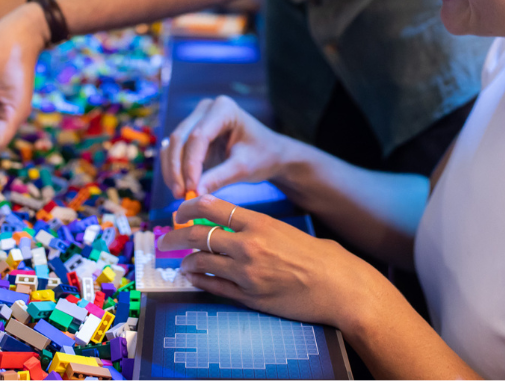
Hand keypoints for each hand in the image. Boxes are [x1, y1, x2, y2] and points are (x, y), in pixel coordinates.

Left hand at [157, 195, 378, 331]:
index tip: (178, 211)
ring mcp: (247, 274)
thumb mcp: (283, 229)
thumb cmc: (316, 256)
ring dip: (186, 261)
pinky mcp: (249, 298)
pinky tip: (194, 277)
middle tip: (165, 240)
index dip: (188, 207)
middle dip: (175, 236)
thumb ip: (253, 226)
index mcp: (259, 223)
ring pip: (200, 263)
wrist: (339, 286)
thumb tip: (222, 223)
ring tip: (183, 262)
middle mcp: (248, 246)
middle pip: (197, 235)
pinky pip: (213, 288)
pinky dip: (199, 281)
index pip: (211, 207)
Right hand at [161, 95, 292, 197]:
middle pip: (180, 138)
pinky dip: (174, 169)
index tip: (191, 189)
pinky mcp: (191, 132)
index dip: (191, 164)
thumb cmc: (262, 156)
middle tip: (181, 195)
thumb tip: (195, 195)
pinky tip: (180, 187)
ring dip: (172, 170)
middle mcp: (206, 108)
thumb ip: (219, 178)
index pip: (199, 136)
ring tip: (180, 195)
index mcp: (224, 108)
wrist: (270, 153)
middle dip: (177, 168)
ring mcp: (197, 118)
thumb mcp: (244, 168)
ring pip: (173, 144)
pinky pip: (174, 150)